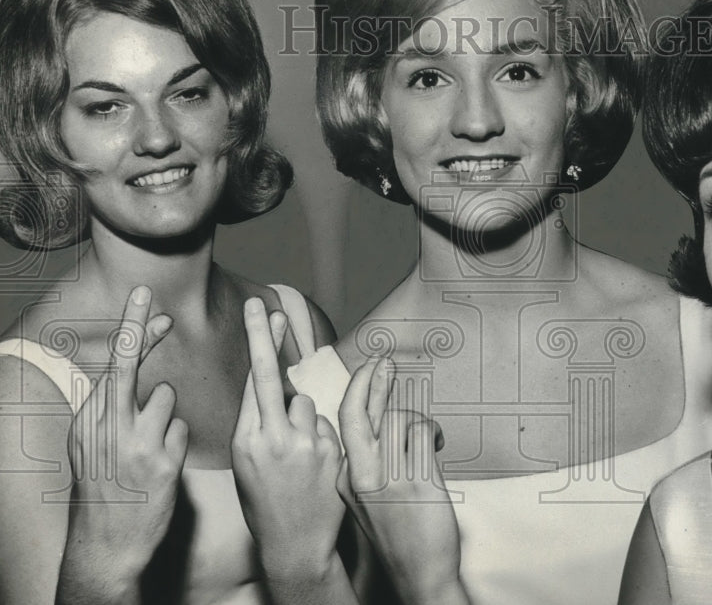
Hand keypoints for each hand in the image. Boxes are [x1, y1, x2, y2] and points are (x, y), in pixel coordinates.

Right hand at [60, 285, 186, 596]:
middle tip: (147, 293)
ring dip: (166, 416)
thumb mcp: (91, 446)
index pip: (112, 365)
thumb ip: (107, 409)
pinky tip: (162, 467)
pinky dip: (176, 442)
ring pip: (166, 398)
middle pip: (127, 363)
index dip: (134, 331)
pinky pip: (182, 430)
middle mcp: (107, 427)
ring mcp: (135, 444)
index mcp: (89, 421)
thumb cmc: (103, 488)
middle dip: (137, 325)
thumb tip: (123, 373)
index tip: (146, 301)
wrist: (106, 541)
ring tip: (150, 449)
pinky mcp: (162, 462)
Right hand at [232, 297, 346, 588]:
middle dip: (264, 338)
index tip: (262, 313)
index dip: (259, 344)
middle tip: (268, 307)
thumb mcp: (246, 464)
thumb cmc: (265, 501)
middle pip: (270, 376)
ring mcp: (301, 444)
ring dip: (302, 418)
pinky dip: (320, 436)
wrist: (294, 544)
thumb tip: (268, 385)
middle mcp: (269, 439)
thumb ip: (256, 424)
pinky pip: (325, 425)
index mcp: (243, 441)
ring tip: (296, 454)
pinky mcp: (328, 452)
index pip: (251, 382)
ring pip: (304, 403)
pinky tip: (314, 464)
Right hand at [338, 357, 467, 604]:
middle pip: (360, 412)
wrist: (419, 575)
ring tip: (428, 435)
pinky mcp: (416, 480)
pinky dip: (433, 431)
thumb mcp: (370, 499)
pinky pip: (423, 434)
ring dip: (418, 418)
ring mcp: (388, 477)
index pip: (346, 423)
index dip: (357, 391)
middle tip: (383, 361)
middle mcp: (361, 475)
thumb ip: (371, 463)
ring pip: (400, 420)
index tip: (366, 372)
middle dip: (371, 379)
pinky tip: (437, 442)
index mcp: (347, 478)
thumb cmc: (399, 535)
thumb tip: (382, 425)